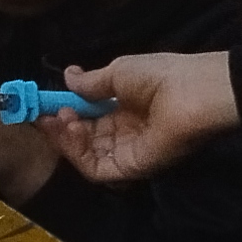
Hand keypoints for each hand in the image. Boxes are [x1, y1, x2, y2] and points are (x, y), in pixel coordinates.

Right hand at [46, 50, 239, 182]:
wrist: (196, 92)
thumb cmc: (162, 76)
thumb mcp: (119, 72)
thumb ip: (91, 82)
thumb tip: (67, 75)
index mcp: (125, 108)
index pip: (88, 117)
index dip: (65, 111)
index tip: (45, 104)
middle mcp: (125, 132)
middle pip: (84, 139)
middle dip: (61, 127)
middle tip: (46, 113)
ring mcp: (128, 151)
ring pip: (88, 155)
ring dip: (67, 139)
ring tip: (62, 118)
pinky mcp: (132, 167)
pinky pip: (99, 169)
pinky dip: (79, 153)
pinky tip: (72, 129)